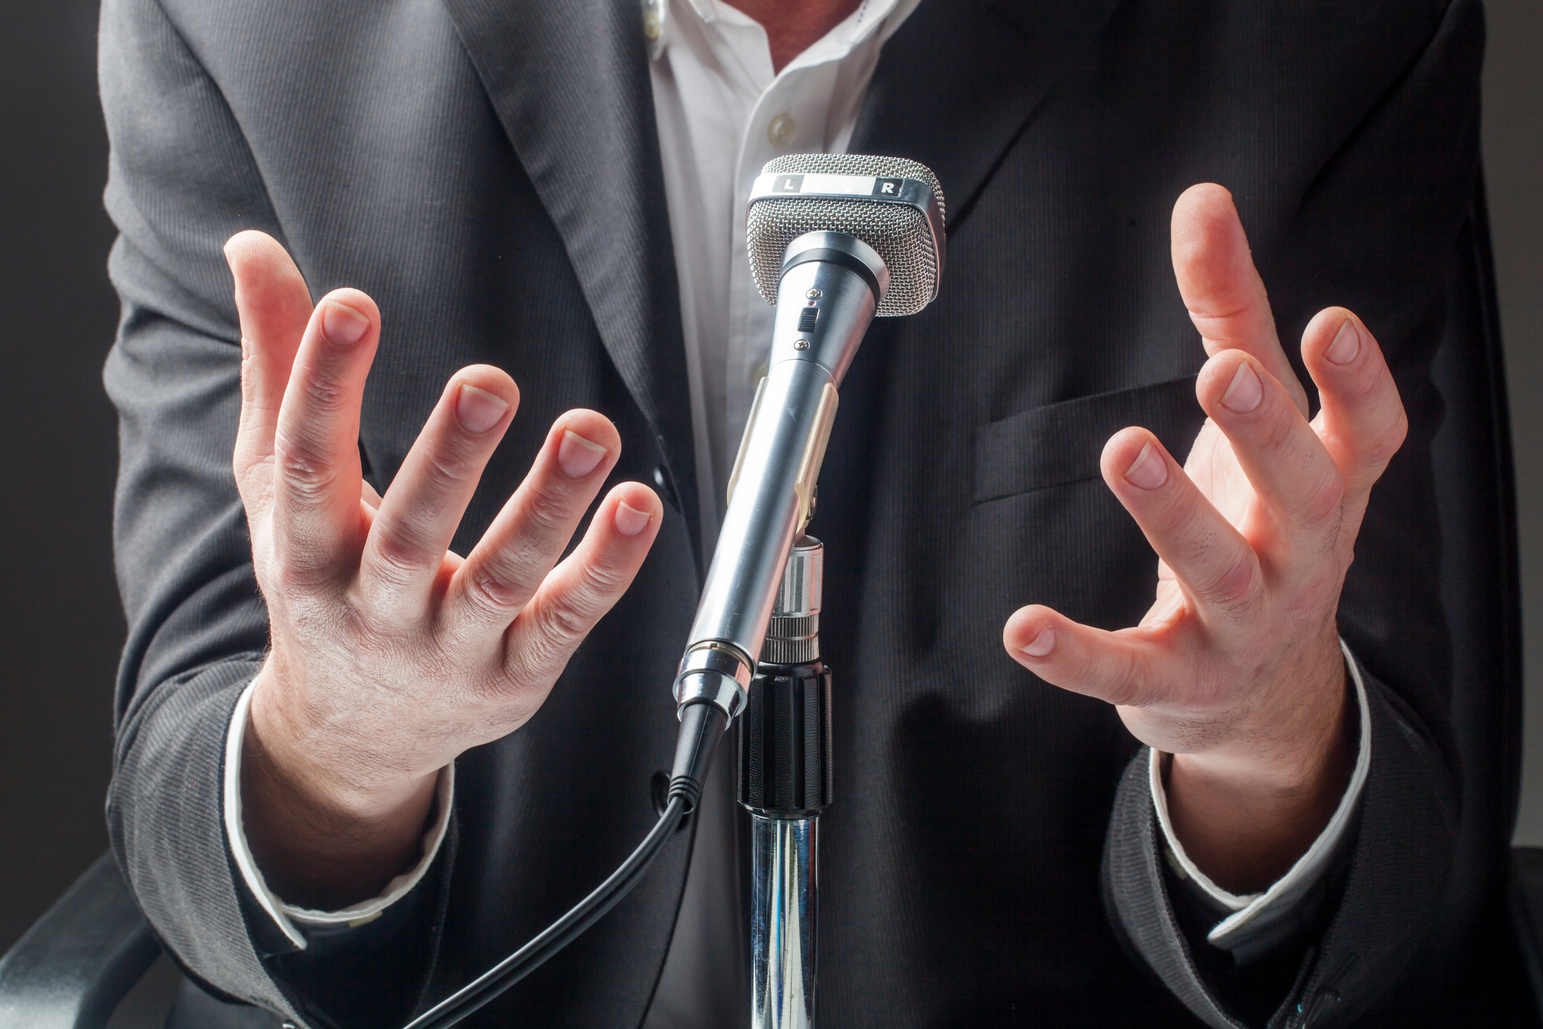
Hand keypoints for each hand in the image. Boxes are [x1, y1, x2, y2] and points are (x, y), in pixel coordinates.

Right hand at [226, 231, 663, 907]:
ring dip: (548, 506)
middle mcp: (372, 608)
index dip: (322, 385)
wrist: (354, 733)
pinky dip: (606, 568)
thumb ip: (279, 369)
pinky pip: (565, 620)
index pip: (306, 466)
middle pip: (408, 532)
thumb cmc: (324, 585)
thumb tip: (254, 248)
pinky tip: (638, 506)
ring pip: (499, 578)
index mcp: (304, 554)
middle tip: (487, 381)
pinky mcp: (515, 675)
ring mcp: (447, 649)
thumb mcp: (282, 489)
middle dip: (448, 457)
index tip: (351, 305)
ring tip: (590, 431)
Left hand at [1002, 185, 1405, 892]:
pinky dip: (1077, 653)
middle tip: (1223, 375)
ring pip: (1217, 572)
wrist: (1262, 690)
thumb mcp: (1256, 427)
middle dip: (1265, 434)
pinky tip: (1023, 626)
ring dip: (1173, 513)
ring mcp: (1241, 625)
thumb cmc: (1261, 528)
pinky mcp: (1176, 679)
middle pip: (1299, 495)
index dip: (1359, 383)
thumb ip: (1231, 315)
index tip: (1328, 321)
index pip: (1368, 437)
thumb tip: (1204, 201)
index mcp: (1325, 491)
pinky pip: (1129, 669)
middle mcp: (1297, 556)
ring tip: (1125, 448)